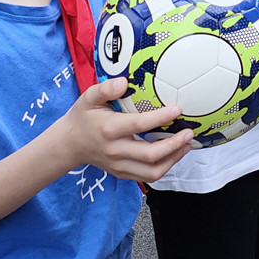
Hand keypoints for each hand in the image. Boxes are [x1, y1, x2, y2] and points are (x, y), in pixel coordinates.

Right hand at [57, 78, 192, 182]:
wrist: (69, 145)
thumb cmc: (83, 117)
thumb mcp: (88, 97)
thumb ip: (105, 88)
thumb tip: (123, 82)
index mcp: (109, 129)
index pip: (139, 125)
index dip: (161, 118)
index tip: (177, 109)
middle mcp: (116, 150)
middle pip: (150, 155)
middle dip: (174, 145)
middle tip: (189, 132)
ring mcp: (119, 165)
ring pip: (151, 172)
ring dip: (173, 160)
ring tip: (186, 145)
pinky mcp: (122, 173)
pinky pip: (147, 176)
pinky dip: (164, 167)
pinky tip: (174, 153)